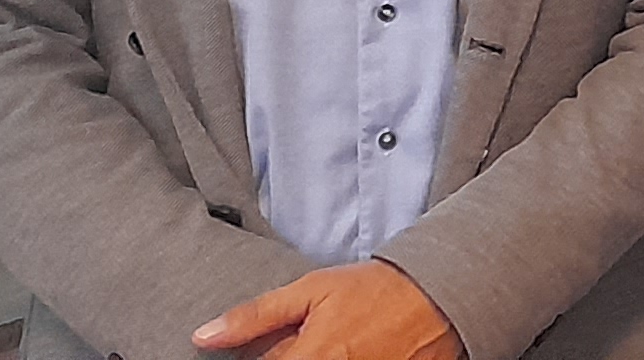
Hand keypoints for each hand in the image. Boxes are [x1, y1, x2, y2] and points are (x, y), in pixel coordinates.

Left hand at [193, 260, 465, 359]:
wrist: (440, 297)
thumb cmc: (375, 290)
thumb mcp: (312, 291)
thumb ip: (256, 317)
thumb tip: (203, 337)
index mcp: (309, 358)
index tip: (263, 349)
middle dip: (287, 359)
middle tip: (307, 343)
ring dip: (312, 359)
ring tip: (329, 345)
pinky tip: (346, 352)